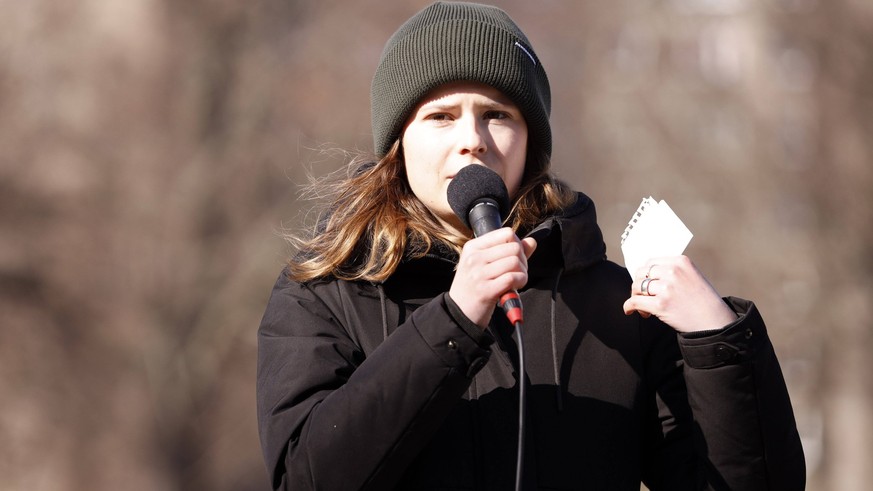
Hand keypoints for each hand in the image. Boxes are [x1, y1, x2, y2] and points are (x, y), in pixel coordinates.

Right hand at [449, 228, 536, 327]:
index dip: (517, 245)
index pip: (506, 233)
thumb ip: (509, 251)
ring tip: (515, 281)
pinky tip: (514, 287)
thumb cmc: (474, 287)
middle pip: (514, 248)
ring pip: (515, 262)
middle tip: (517, 272)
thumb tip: (531, 241)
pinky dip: (520, 282)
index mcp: (473, 247)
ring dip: (522, 273)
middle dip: (523, 260)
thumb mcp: (484, 264)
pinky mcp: (486, 290)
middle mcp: (474, 258)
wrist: (458, 312)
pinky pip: (513, 278)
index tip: (514, 258)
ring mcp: (479, 274)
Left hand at [623, 256, 737, 332]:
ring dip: (636, 297)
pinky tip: (629, 310)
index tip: (646, 284)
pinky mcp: (661, 304)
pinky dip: (629, 306)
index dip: (645, 274)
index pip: (650, 262)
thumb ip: (672, 272)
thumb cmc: (702, 301)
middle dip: (638, 285)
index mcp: (681, 261)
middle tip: (644, 298)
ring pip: (637, 287)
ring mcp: (667, 288)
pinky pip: (635, 302)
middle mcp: (673, 271)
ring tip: (645, 309)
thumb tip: (644, 276)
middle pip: (641, 273)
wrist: (714, 321)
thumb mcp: (691, 276)